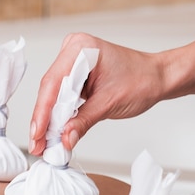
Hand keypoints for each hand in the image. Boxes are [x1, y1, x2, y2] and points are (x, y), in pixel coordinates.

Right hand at [29, 32, 162, 154]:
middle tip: (38, 145)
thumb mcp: (110, 104)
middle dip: (44, 120)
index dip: (43, 113)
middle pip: (50, 90)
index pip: (53, 83)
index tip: (37, 135)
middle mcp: (73, 50)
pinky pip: (62, 96)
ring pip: (53, 95)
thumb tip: (64, 139)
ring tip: (43, 143)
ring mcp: (73, 61)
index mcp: (81, 49)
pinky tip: (54, 132)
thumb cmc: (141, 80)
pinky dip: (60, 115)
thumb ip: (83, 122)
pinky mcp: (76, 74)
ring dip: (50, 120)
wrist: (157, 77)